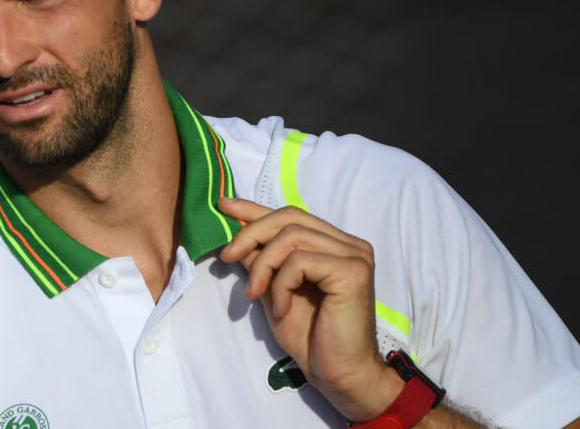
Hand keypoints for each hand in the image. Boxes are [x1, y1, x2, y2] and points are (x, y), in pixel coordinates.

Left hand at [217, 198, 403, 420]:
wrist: (338, 375)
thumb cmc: (310, 336)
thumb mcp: (274, 288)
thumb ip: (261, 257)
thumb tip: (235, 228)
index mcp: (334, 244)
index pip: (290, 215)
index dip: (255, 208)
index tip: (224, 205)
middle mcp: (349, 244)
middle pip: (289, 217)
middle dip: (250, 234)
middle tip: (227, 257)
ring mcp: (355, 255)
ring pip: (290, 237)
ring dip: (262, 265)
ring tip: (254, 294)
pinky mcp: (353, 271)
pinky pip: (299, 261)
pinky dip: (280, 284)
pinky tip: (282, 309)